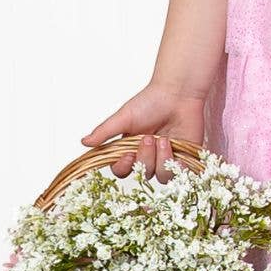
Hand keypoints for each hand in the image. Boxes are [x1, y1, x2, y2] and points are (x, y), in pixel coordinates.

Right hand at [81, 83, 208, 180]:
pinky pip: (180, 173)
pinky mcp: (186, 158)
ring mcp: (168, 159)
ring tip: (164, 140)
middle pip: (142, 173)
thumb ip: (105, 132)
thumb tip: (83, 142)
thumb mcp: (124, 117)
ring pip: (161, 177)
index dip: (124, 166)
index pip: (122, 169)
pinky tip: (175, 145)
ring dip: (161, 159)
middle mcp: (149, 156)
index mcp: (131, 148)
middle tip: (148, 138)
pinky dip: (176, 163)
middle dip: (144, 158)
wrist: (178, 93)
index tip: (128, 154)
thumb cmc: (151, 101)